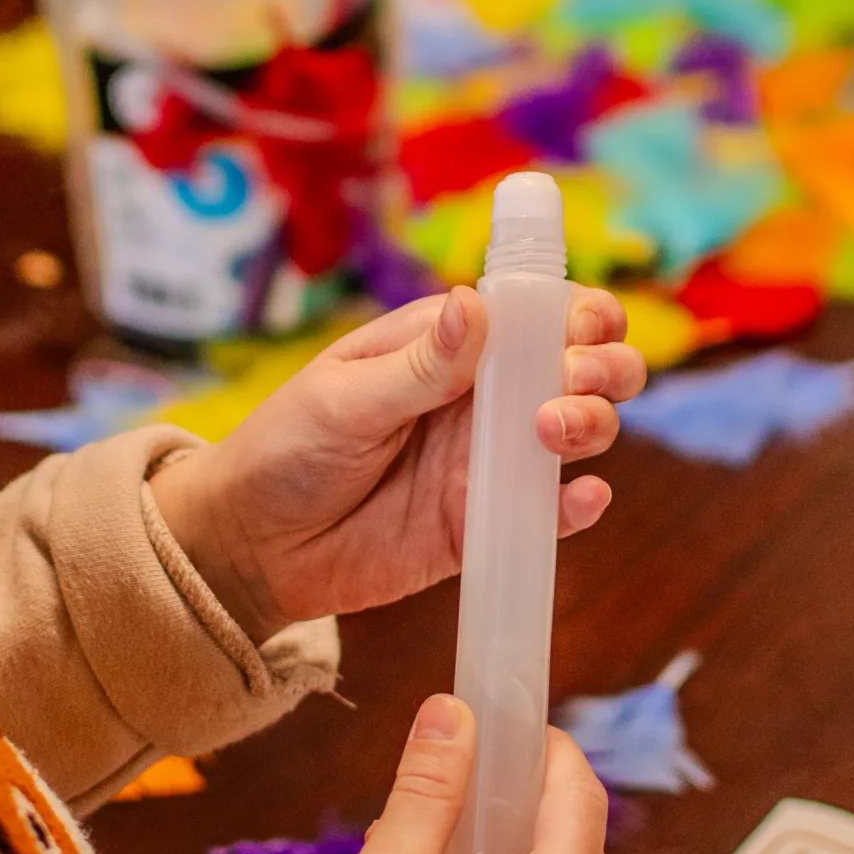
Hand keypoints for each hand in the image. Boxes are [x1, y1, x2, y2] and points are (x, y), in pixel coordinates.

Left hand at [149, 287, 643, 641]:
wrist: (249, 549)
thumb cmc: (284, 451)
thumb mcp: (341, 400)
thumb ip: (416, 366)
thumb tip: (474, 304)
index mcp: (450, 346)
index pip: (537, 312)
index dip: (578, 312)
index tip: (579, 327)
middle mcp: (484, 398)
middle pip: (581, 368)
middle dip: (603, 365)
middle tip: (572, 382)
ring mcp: (490, 462)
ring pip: (580, 432)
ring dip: (593, 422)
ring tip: (554, 430)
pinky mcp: (486, 525)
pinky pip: (550, 515)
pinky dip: (579, 506)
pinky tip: (581, 498)